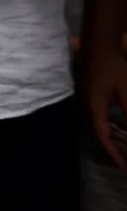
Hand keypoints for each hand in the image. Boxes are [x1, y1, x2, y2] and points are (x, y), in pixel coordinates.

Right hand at [85, 30, 126, 170]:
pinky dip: (109, 124)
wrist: (98, 41)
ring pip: (99, 123)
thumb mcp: (126, 92)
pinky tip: (118, 125)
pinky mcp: (90, 89)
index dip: (114, 155)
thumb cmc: (113, 66)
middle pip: (99, 132)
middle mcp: (87, 104)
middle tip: (124, 161)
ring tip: (124, 147)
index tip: (124, 168)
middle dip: (113, 149)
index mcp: (94, 107)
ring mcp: (87, 96)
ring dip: (111, 136)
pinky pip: (99, 114)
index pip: (103, 137)